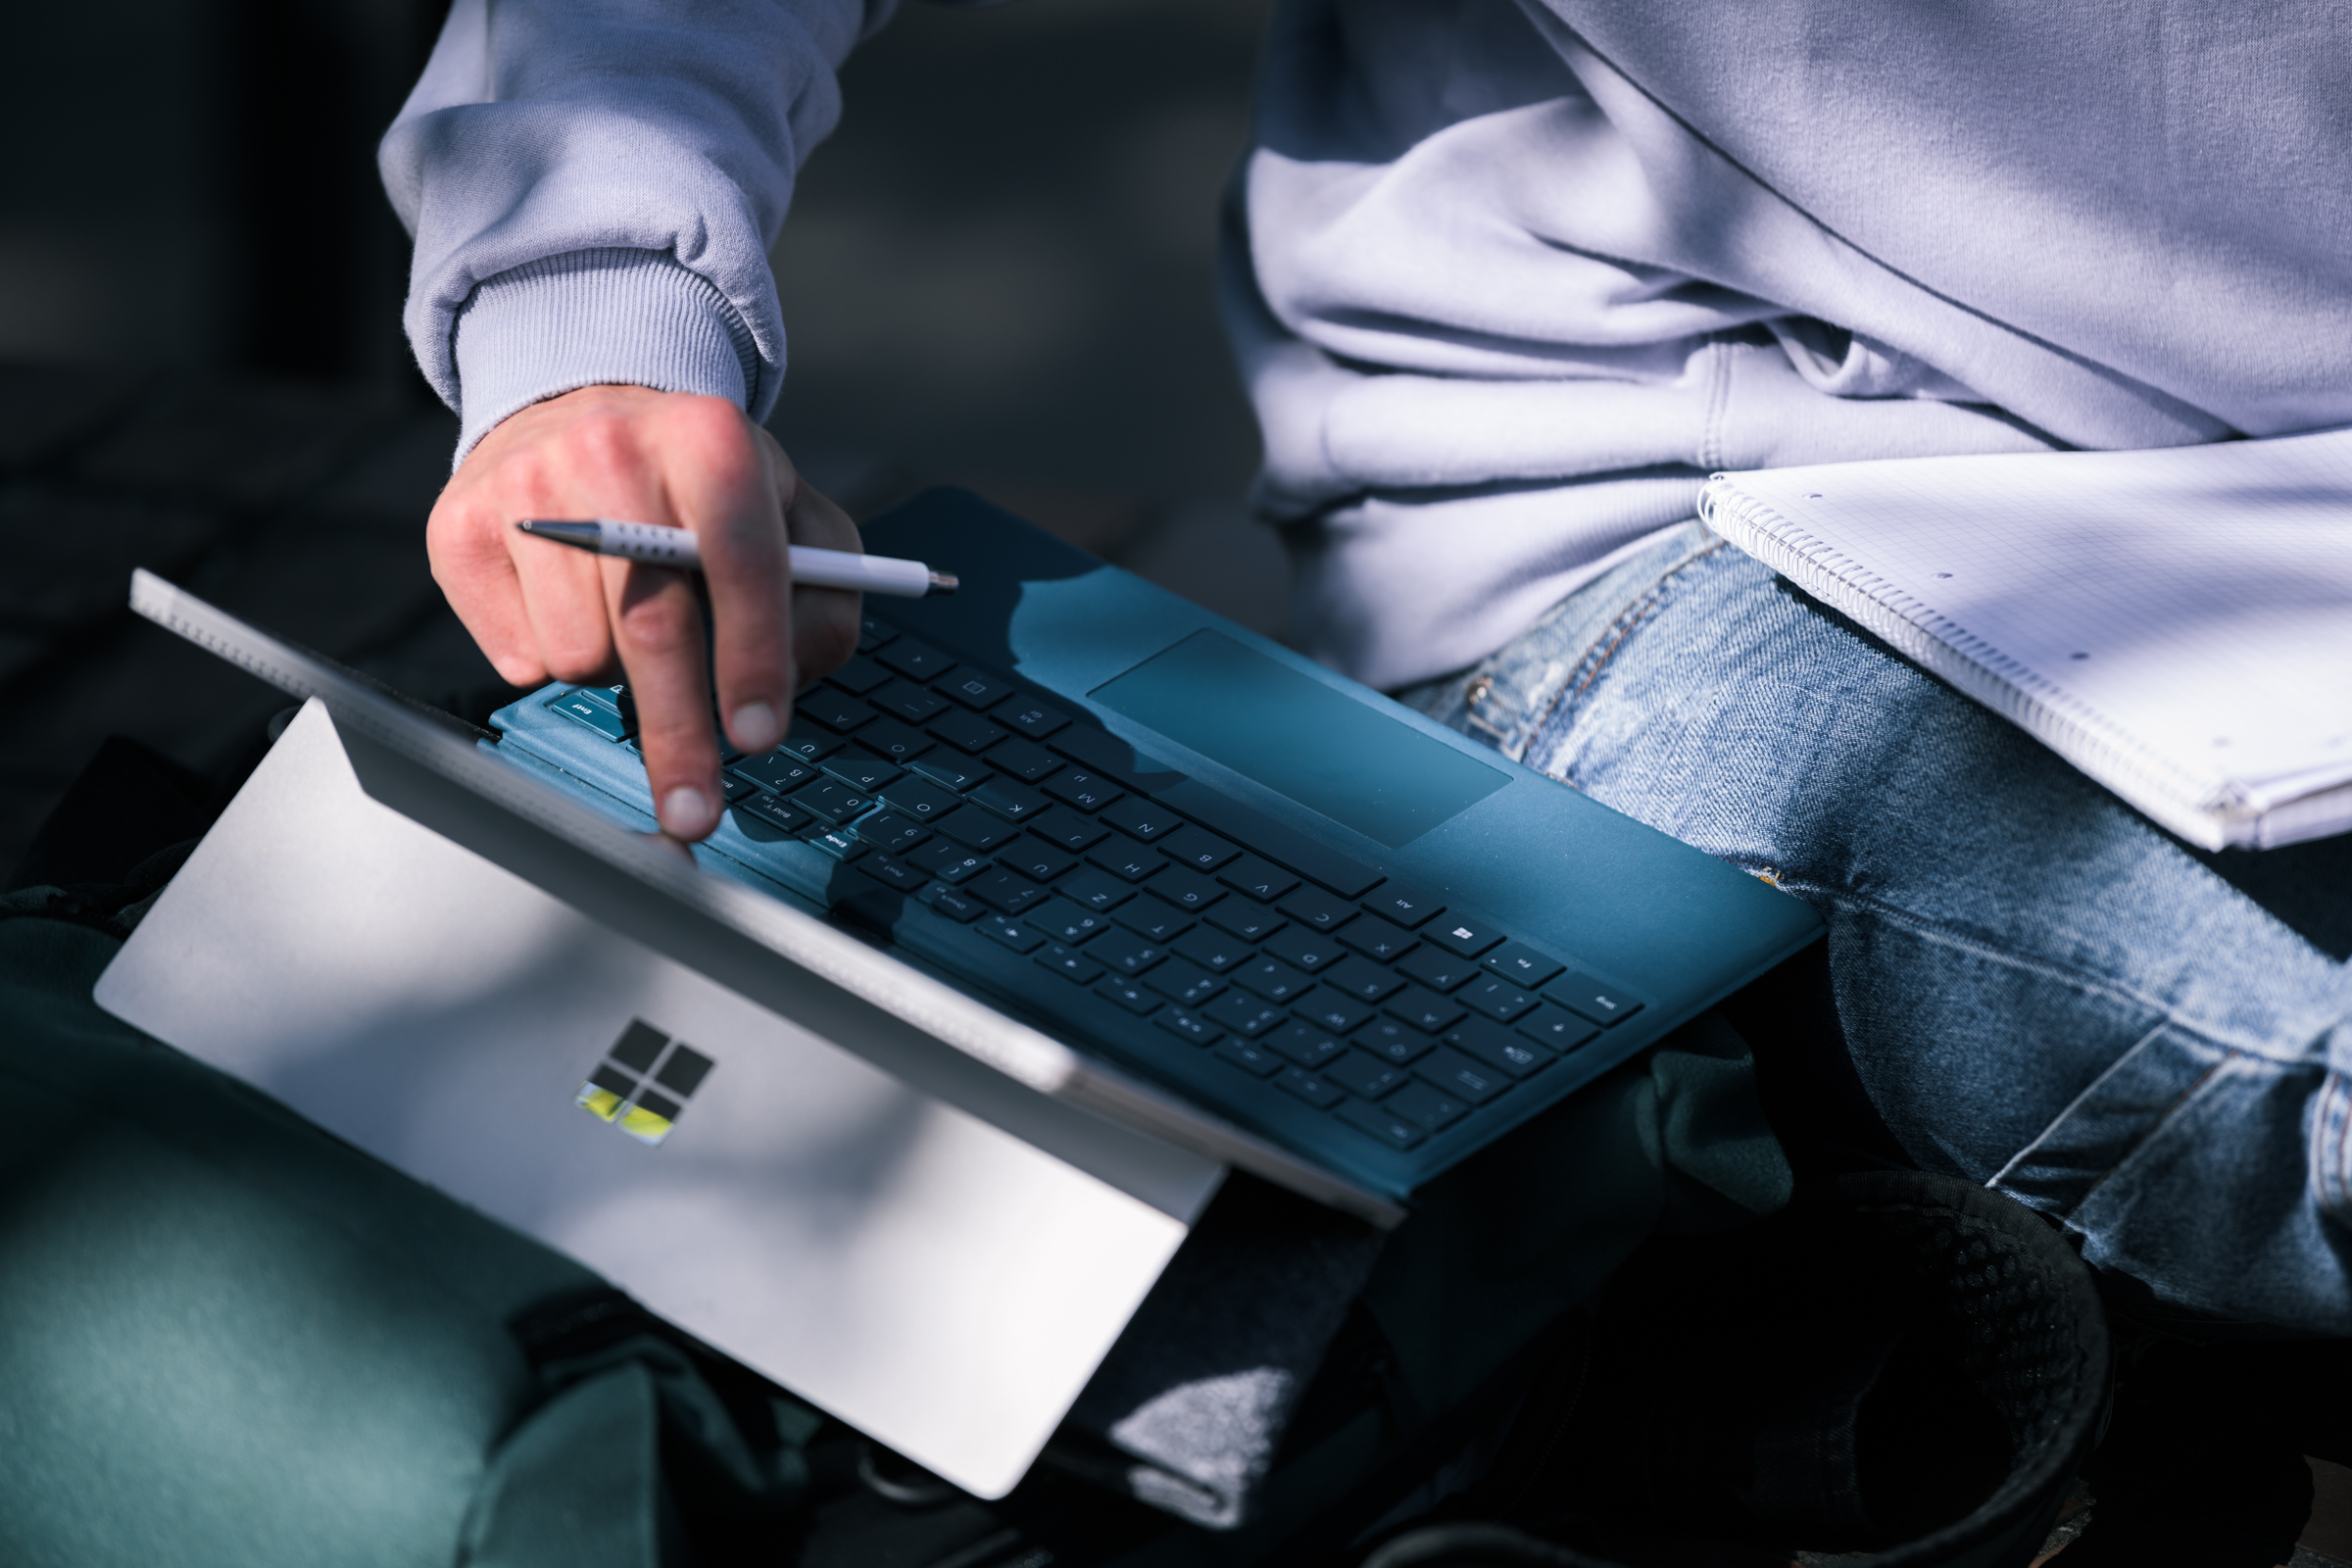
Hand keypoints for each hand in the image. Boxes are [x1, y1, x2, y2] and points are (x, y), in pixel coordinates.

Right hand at [428, 385, 861, 840]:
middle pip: (650, 624)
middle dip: (681, 734)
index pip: (741, 560)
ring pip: (578, 653)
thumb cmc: (702, 491)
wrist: (580, 412)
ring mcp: (524, 486)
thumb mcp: (794, 520)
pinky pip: (516, 656)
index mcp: (711, 439)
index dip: (753, 657)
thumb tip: (790, 678)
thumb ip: (824, 598)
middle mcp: (611, 449)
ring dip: (614, 674)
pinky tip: (567, 606)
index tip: (759, 735)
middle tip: (697, 807)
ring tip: (626, 620)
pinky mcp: (459, 527)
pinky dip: (551, 658)